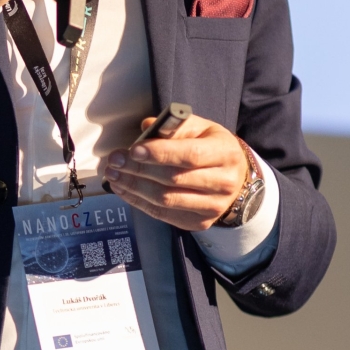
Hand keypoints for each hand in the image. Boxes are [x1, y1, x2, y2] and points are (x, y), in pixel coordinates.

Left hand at [105, 115, 249, 230]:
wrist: (235, 179)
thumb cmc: (212, 148)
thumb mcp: (201, 128)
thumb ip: (174, 126)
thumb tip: (145, 126)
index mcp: (225, 153)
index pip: (190, 155)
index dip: (159, 153)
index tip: (132, 150)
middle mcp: (223, 183)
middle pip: (174, 179)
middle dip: (138, 170)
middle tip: (114, 161)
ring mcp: (212, 207)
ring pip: (166, 200)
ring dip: (134, 188)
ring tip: (114, 176)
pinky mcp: (199, 223)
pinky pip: (163, 214)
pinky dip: (139, 202)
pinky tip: (124, 189)